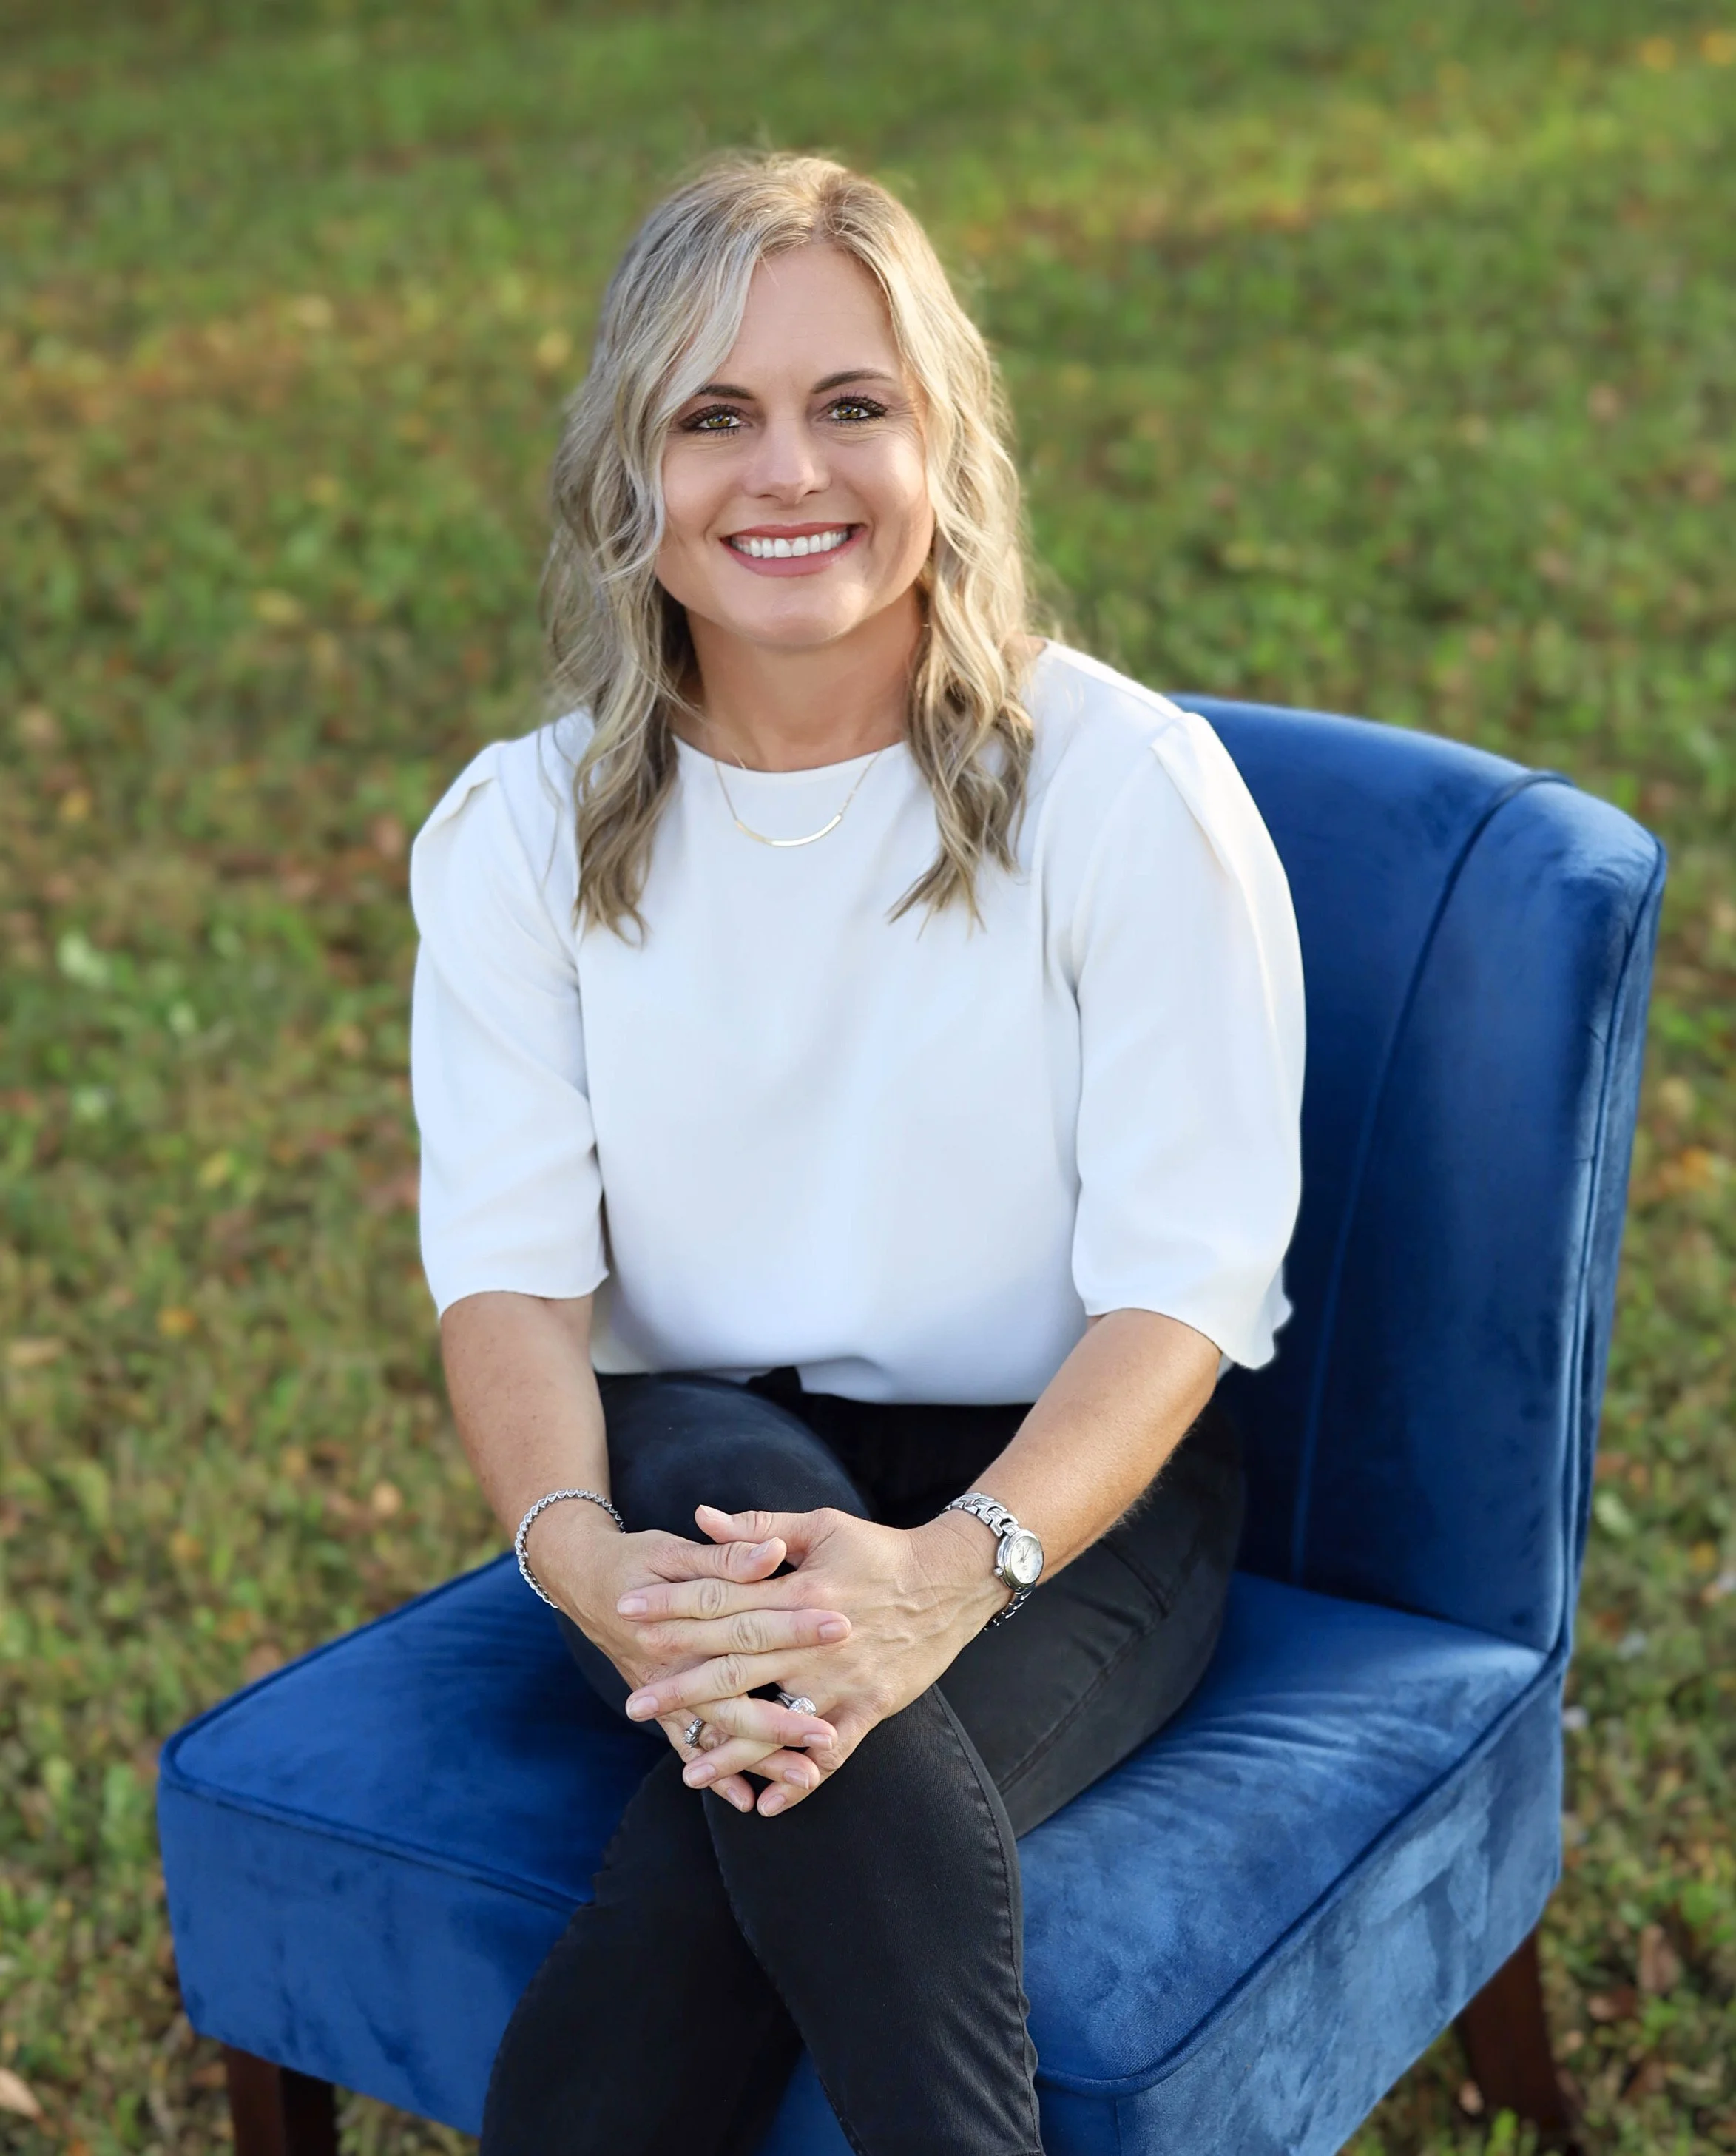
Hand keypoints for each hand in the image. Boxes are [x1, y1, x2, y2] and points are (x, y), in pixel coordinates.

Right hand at [529, 1501, 842, 1811]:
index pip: (749, 1620)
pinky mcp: (663, 1707)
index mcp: (684, 1613)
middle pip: (736, 1689)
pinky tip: (748, 1800)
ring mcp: (667, 1690)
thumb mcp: (677, 1549)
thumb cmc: (637, 1560)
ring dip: (759, 1755)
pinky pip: (691, 1746)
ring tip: (806, 1777)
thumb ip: (728, 1556)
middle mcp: (674, 1660)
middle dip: (783, 1714)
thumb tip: (772, 1553)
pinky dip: (717, 1775)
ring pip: (718, 1728)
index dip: (795, 1626)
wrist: (582, 1579)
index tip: (841, 1631)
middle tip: (828, 1734)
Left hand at [618, 1503, 1005, 1815]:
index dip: (673, 1609)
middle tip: (633, 1704)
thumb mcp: (821, 1527)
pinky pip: (830, 1755)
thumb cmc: (882, 1549)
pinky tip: (764, 1806)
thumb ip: (759, 1529)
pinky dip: (799, 1782)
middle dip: (682, 1687)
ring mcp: (842, 1681)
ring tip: (686, 1770)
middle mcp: (814, 1642)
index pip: (723, 1601)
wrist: (952, 1581)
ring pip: (776, 1721)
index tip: (628, 1615)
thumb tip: (702, 1517)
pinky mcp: (869, 1708)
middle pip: (736, 1666)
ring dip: (730, 1749)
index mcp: (799, 1591)